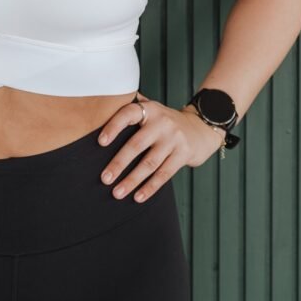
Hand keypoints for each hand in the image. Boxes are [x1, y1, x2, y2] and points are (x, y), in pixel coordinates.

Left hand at [97, 90, 224, 202]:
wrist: (200, 128)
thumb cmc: (166, 121)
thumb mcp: (152, 109)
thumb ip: (132, 107)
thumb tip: (103, 102)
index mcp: (150, 109)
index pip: (128, 114)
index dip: (113, 127)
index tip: (100, 142)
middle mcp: (162, 123)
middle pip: (136, 144)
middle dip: (118, 163)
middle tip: (105, 178)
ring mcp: (174, 139)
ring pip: (149, 163)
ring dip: (132, 180)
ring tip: (117, 192)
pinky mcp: (184, 154)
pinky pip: (164, 174)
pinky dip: (150, 187)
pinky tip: (138, 197)